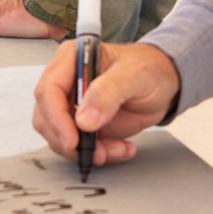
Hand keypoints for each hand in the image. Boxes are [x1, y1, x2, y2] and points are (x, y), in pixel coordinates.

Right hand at [32, 40, 179, 165]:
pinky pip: (77, 146)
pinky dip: (97, 154)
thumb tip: (84, 120)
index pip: (49, 90)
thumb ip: (109, 92)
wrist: (166, 82)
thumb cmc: (150, 68)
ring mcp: (72, 104)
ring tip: (116, 150)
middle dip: (69, 140)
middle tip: (97, 153)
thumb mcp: (135, 75)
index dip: (56, 118)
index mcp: (72, 59)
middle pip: (46, 117)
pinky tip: (121, 149)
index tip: (73, 140)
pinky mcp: (82, 124)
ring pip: (59, 136)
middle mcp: (66, 81)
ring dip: (85, 151)